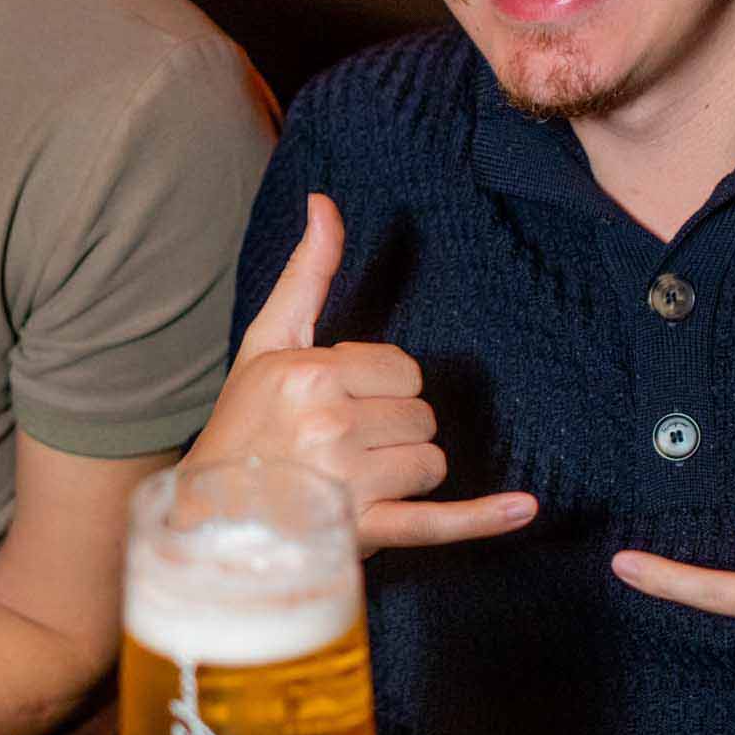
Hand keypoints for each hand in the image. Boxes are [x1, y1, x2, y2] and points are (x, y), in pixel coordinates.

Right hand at [188, 193, 535, 553]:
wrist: (210, 519)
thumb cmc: (242, 424)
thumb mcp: (267, 343)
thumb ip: (307, 273)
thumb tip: (325, 202)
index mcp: (311, 374)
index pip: (404, 372)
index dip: (380, 389)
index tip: (339, 406)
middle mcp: (331, 425)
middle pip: (421, 418)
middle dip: (393, 430)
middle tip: (341, 448)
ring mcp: (348, 483)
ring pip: (430, 464)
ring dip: (405, 474)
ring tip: (352, 483)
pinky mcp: (363, 532)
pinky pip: (436, 523)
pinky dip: (483, 519)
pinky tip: (524, 508)